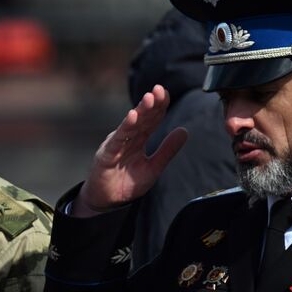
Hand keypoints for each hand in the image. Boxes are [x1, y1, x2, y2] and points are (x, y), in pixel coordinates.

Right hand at [74, 85, 188, 216]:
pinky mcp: (107, 154)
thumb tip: (184, 131)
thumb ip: (167, 150)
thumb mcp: (153, 168)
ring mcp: (117, 144)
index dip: (160, 106)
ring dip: (140, 110)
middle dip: (151, 103)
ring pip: (130, 124)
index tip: (167, 94)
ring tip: (149, 98)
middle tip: (159, 89)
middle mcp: (128, 138)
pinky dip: (125, 127)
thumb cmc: (127, 183)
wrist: (106, 202)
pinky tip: (132, 116)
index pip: (152, 119)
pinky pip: (118, 139)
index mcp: (139, 139)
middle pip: (142, 117)